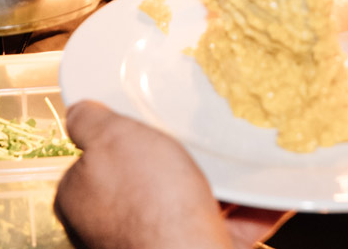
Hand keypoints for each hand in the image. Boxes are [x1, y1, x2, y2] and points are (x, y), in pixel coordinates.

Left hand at [58, 101, 280, 248]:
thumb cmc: (149, 205)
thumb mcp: (111, 138)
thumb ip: (90, 122)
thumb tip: (80, 112)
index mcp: (80, 199)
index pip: (94, 160)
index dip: (119, 137)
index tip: (144, 123)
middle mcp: (111, 228)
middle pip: (145, 181)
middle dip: (175, 160)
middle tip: (197, 141)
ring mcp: (153, 245)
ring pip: (188, 203)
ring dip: (218, 183)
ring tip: (238, 163)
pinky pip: (223, 227)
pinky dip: (247, 210)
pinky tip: (266, 192)